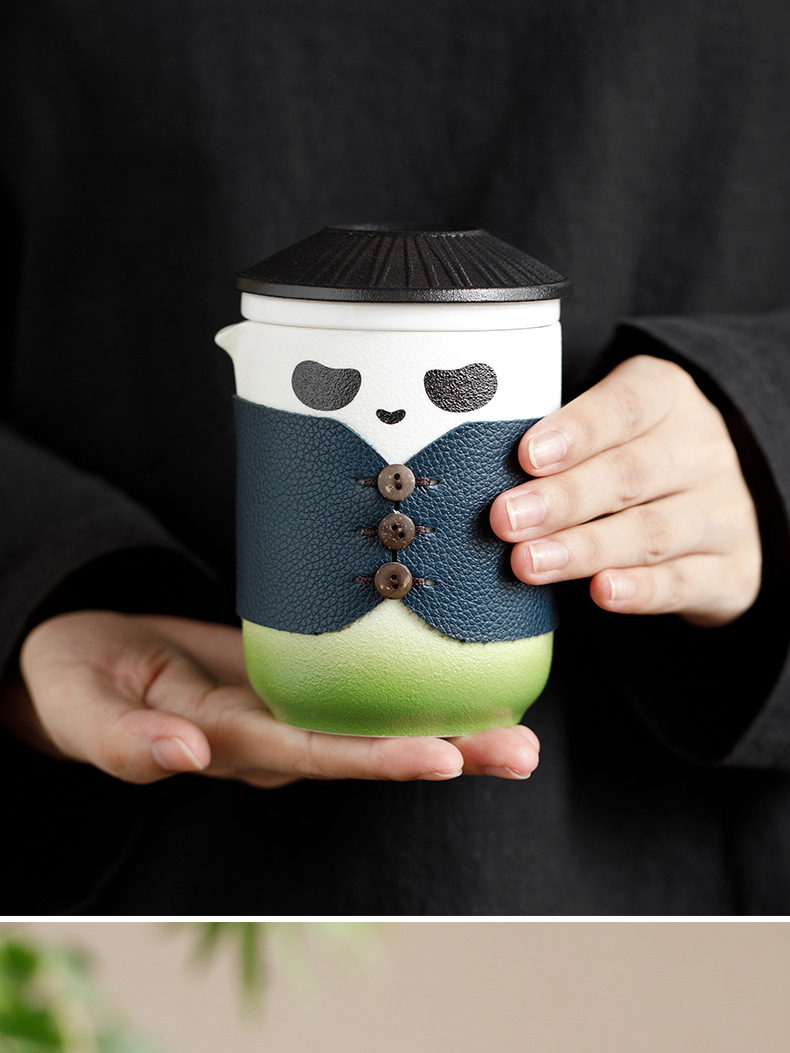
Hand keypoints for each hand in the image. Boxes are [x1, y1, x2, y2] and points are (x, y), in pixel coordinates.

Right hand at [7, 611, 539, 785]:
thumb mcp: (87, 712)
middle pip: (366, 748)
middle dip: (445, 752)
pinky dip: (410, 683)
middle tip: (520, 750)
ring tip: (518, 730)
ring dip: (446, 726)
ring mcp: (286, 708)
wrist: (85, 657)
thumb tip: (186, 756)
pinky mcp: (291, 674)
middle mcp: (272, 735)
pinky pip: (357, 685)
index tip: (442, 758)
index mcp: (229, 745)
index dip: (376, 759)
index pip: (314, 755)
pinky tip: (459, 677)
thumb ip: (130, 742)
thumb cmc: (81, 684)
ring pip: (373, 722)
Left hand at [490, 355, 761, 626]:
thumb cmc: (638, 456)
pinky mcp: (733, 570)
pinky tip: (602, 593)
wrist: (728, 501)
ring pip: (651, 532)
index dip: (576, 430)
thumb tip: (474, 466)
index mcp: (668, 398)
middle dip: (562, 499)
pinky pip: (685, 582)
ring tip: (529, 563)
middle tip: (505, 519)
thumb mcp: (611, 426)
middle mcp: (702, 450)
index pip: (626, 406)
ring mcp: (723, 512)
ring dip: (585, 549)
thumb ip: (560, 439)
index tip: (526, 454)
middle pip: (630, 474)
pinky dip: (642, 591)